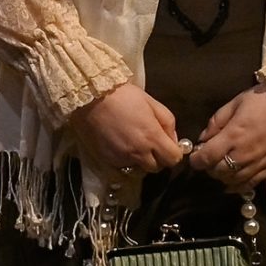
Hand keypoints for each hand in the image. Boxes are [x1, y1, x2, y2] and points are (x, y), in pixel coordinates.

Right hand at [69, 83, 184, 180]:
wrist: (92, 97)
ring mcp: (122, 158)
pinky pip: (123, 166)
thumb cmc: (124, 96)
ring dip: (141, 160)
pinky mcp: (108, 160)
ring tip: (134, 144)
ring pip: (139, 169)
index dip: (173, 153)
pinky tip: (121, 145)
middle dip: (158, 158)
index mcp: (152, 137)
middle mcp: (138, 152)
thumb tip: (173, 140)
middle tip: (151, 144)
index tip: (168, 145)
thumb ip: (168, 123)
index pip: (173, 160)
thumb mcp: (152, 103)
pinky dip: (126, 160)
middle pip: (156, 168)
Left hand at [187, 84, 265, 191]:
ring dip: (222, 177)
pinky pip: (251, 184)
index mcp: (234, 135)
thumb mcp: (233, 104)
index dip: (196, 160)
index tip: (194, 157)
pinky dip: (239, 186)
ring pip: (233, 180)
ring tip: (220, 168)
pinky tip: (232, 183)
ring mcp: (259, 162)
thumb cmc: (261, 100)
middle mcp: (245, 153)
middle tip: (208, 160)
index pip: (208, 157)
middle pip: (219, 171)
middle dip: (209, 168)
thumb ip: (215, 123)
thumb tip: (203, 139)